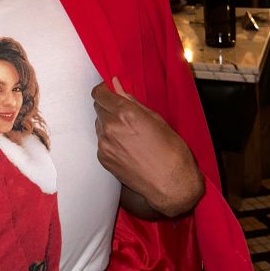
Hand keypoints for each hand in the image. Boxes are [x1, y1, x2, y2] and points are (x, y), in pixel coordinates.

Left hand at [93, 77, 203, 216]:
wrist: (171, 184)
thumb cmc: (171, 151)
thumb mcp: (156, 119)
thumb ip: (132, 101)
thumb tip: (117, 85)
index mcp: (125, 113)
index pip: (100, 93)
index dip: (104, 90)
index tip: (110, 91)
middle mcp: (111, 127)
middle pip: (98, 107)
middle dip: (109, 106)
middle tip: (126, 115)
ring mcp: (105, 144)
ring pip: (99, 124)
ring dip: (109, 123)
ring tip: (130, 134)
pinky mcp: (103, 159)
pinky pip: (101, 141)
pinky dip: (110, 140)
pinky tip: (127, 147)